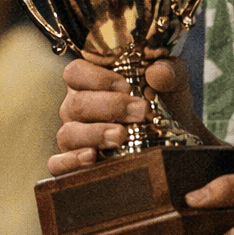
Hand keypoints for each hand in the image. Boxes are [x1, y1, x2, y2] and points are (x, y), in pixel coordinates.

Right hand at [48, 56, 198, 175]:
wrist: (175, 136)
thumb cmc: (163, 101)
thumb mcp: (171, 80)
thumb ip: (167, 70)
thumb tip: (157, 73)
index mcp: (90, 81)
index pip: (75, 72)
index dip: (96, 77)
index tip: (126, 85)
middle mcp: (76, 106)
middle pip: (76, 104)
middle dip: (109, 107)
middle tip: (139, 112)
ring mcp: (74, 135)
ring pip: (68, 132)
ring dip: (95, 134)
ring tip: (122, 136)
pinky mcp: (75, 162)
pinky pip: (58, 164)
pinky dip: (71, 161)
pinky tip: (92, 157)